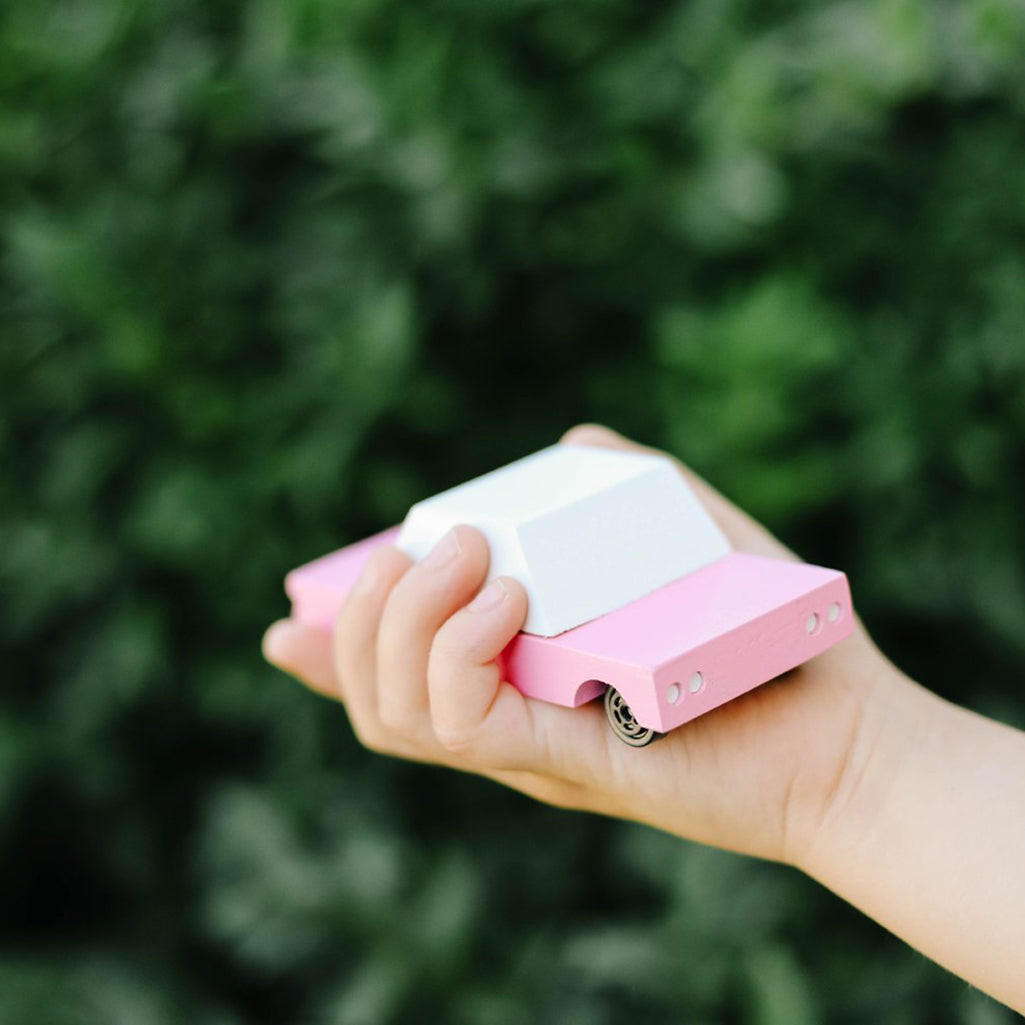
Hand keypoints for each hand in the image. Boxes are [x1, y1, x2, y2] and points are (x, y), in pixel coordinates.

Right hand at [263, 425, 900, 866]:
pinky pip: (461, 722)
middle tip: (433, 543)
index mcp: (519, 680)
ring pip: (395, 710)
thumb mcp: (689, 539)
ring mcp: (531, 748)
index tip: (288, 622)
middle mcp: (510, 722)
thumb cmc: (767, 635)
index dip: (333, 653)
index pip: (395, 681)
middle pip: (374, 692)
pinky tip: (505, 595)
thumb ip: (627, 488)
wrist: (844, 725)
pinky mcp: (564, 761)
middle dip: (366, 610)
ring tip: (468, 555)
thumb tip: (570, 442)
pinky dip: (458, 649)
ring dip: (402, 618)